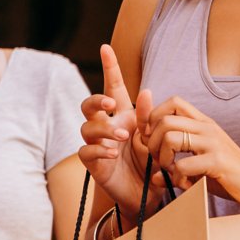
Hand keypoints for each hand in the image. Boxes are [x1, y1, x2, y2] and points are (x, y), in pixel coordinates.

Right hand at [79, 43, 152, 210]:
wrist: (147, 193)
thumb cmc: (150, 162)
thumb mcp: (153, 137)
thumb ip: (147, 116)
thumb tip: (145, 91)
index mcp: (122, 114)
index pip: (113, 87)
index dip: (109, 67)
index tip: (106, 47)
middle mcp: (106, 126)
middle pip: (89, 104)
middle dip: (96, 100)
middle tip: (110, 103)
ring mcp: (97, 144)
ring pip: (87, 127)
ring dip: (103, 129)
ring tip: (122, 138)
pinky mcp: (93, 164)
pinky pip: (86, 151)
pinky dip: (98, 150)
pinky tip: (112, 153)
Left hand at [145, 97, 239, 212]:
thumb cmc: (229, 175)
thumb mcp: (201, 163)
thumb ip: (177, 165)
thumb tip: (153, 177)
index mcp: (204, 123)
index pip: (173, 102)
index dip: (154, 118)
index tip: (153, 140)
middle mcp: (208, 128)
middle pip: (164, 120)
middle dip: (152, 143)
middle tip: (161, 162)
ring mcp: (213, 143)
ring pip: (170, 138)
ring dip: (163, 159)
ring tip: (172, 172)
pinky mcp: (217, 161)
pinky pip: (182, 165)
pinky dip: (178, 178)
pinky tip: (187, 184)